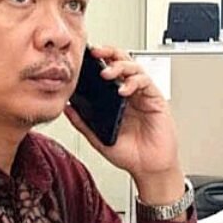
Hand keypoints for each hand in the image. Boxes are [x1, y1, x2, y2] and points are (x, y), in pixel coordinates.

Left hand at [64, 45, 185, 207]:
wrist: (149, 169)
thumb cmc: (130, 154)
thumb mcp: (98, 137)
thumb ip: (82, 122)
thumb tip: (66, 107)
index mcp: (116, 98)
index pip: (107, 69)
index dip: (97, 60)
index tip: (83, 56)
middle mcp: (130, 92)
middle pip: (122, 61)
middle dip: (109, 52)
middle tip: (96, 53)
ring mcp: (143, 94)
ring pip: (134, 67)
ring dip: (120, 66)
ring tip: (107, 73)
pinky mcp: (156, 99)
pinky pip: (146, 82)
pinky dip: (135, 82)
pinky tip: (124, 90)